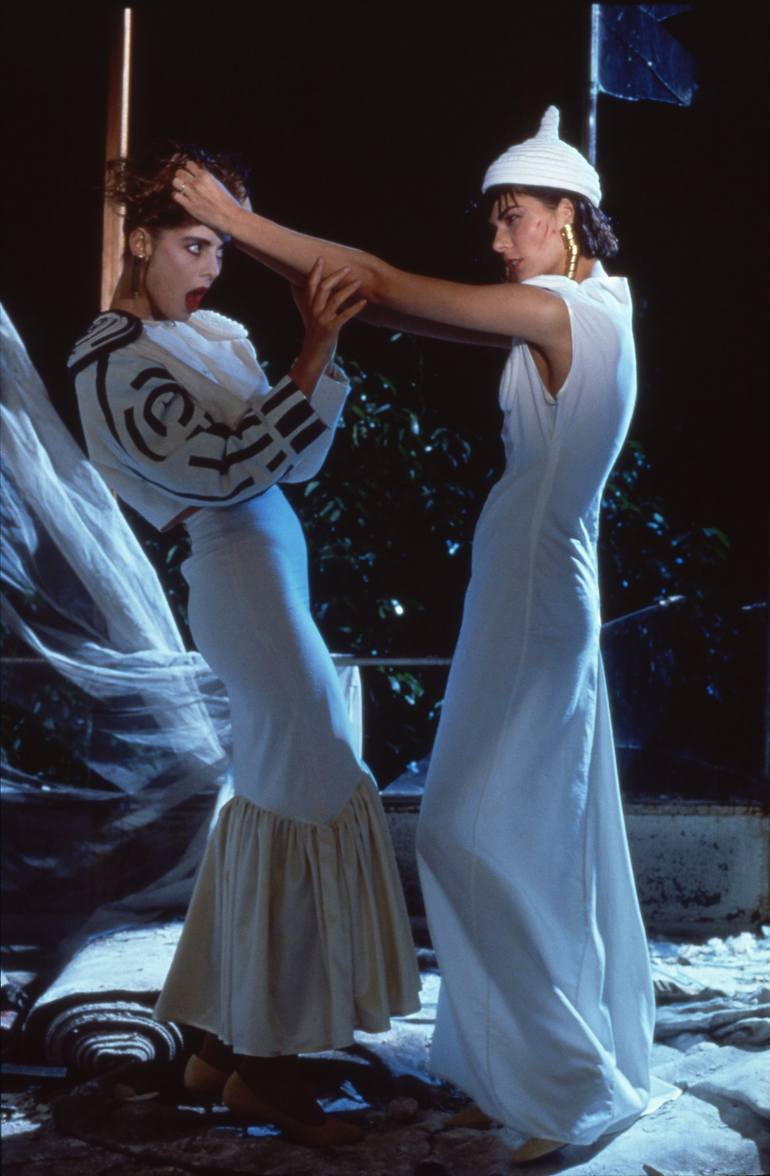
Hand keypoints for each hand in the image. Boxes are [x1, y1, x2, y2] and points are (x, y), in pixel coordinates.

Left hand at [172, 160, 244, 234]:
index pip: (189, 164)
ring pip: (175, 182)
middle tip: (184, 181)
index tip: (190, 173)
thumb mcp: (217, 184)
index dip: (189, 168)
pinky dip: (177, 196)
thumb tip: (198, 175)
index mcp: (205, 176)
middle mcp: (197, 183)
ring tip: (182, 189)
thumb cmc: (227, 202)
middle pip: (179, 172)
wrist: (228, 217)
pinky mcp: (188, 205)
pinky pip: (175, 196)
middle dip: (181, 176)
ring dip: (178, 185)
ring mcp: (192, 194)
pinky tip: (182, 198)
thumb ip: (206, 179)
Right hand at [290, 258, 366, 393]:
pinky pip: (344, 315)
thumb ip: (311, 305)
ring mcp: (322, 320)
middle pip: (323, 287)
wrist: (313, 357)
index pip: (310, 285)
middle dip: (335, 276)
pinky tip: (363, 301)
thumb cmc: (315, 337)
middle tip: (348, 268)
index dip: (315, 271)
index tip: (321, 259)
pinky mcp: (330, 329)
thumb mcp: (311, 319)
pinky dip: (355, 307)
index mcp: (309, 308)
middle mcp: (314, 311)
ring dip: (348, 289)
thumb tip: (309, 293)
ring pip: (334, 299)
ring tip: (359, 281)